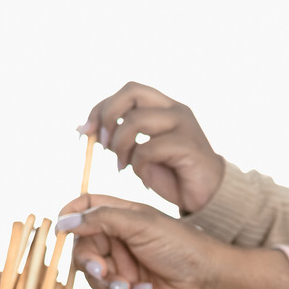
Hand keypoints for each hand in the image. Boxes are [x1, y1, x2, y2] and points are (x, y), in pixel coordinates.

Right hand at [56, 194, 288, 288]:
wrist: (209, 282)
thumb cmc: (182, 246)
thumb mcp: (141, 224)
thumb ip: (102, 219)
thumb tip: (63, 221)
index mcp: (123, 216)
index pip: (85, 207)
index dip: (70, 216)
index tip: (60, 230)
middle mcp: (119, 239)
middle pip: (81, 247)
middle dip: (88, 261)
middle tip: (100, 271)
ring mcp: (123, 264)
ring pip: (91, 275)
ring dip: (106, 281)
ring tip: (128, 285)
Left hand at [79, 82, 224, 213]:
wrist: (207, 197)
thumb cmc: (173, 174)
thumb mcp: (138, 152)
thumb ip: (117, 137)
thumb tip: (82, 128)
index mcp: (164, 107)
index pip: (127, 91)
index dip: (101, 108)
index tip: (86, 131)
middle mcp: (175, 109)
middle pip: (131, 91)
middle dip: (108, 116)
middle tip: (104, 143)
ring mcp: (184, 125)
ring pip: (135, 120)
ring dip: (120, 146)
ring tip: (122, 167)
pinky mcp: (188, 145)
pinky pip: (148, 149)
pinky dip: (138, 165)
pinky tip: (143, 178)